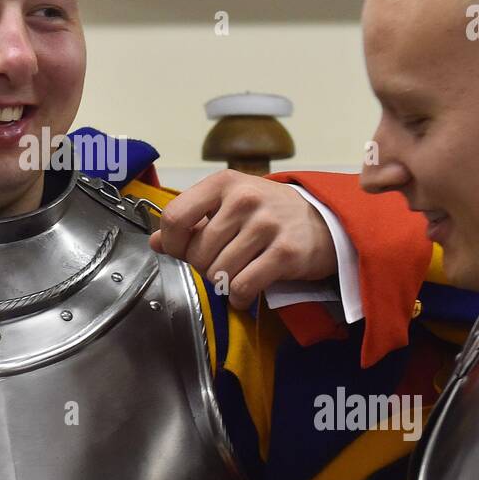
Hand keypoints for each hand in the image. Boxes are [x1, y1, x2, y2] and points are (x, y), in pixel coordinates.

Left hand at [149, 169, 336, 309]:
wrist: (324, 221)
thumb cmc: (268, 214)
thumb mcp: (228, 204)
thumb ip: (190, 221)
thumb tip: (154, 241)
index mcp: (223, 183)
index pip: (175, 217)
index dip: (172, 243)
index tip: (182, 250)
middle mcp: (244, 199)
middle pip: (197, 252)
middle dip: (203, 267)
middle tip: (220, 263)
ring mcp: (267, 225)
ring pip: (218, 272)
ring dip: (223, 283)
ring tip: (237, 273)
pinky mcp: (286, 252)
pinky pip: (243, 286)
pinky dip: (240, 297)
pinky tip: (246, 290)